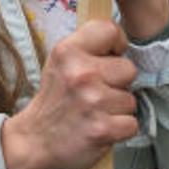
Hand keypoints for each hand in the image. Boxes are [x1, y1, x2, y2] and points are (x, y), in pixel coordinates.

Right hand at [0, 19, 138, 168]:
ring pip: (131, 99)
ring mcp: (93, 101)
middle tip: (99, 90)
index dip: (116, 44)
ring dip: (118, 108)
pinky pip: (132, 123)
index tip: (110, 56)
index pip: (108, 29)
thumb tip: (117, 39)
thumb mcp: (60, 63)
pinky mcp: (103, 129)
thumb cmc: (54, 100)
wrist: (37, 138)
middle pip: (129, 68)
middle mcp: (80, 73)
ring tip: (97, 110)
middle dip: (119, 82)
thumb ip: (86, 49)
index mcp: (68, 51)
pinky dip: (120, 129)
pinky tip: (102, 126)